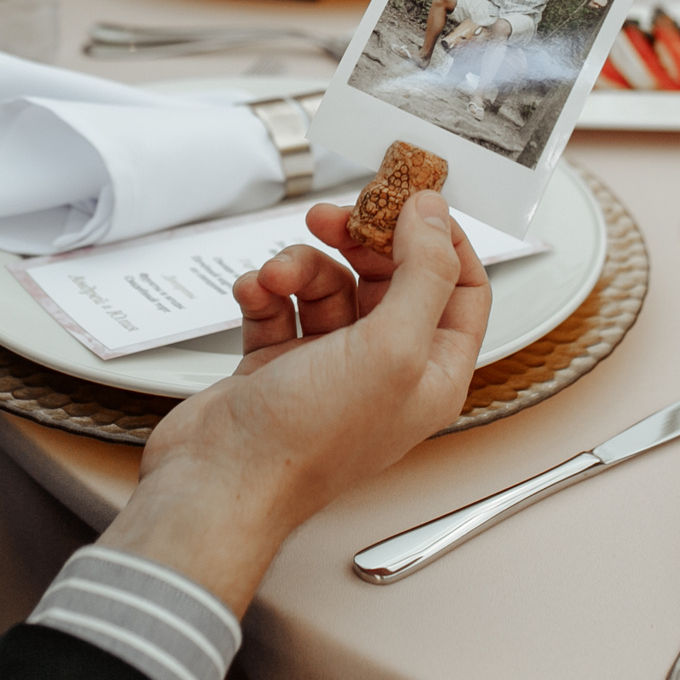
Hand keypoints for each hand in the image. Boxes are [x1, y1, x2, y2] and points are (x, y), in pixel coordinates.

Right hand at [97, 192, 490, 613]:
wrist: (219, 482)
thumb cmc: (308, 440)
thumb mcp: (392, 347)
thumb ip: (423, 273)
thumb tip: (435, 214)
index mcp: (432, 374)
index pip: (460, 288)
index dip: (440, 238)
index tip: (410, 197)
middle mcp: (386, 370)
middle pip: (390, 277)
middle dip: (360, 240)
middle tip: (334, 216)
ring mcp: (330, 368)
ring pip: (328, 285)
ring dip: (300, 267)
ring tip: (277, 275)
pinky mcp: (278, 366)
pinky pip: (281, 306)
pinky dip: (265, 292)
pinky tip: (254, 295)